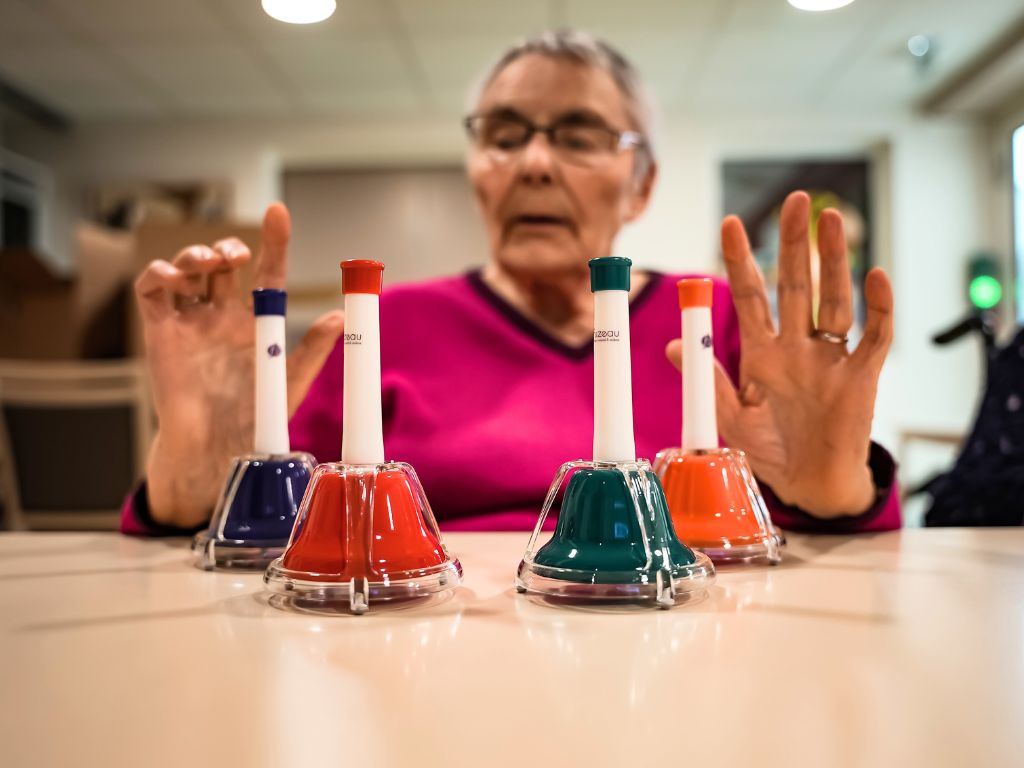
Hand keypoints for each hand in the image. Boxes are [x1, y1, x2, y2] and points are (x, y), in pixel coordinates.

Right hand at [135, 203, 343, 526]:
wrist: (217, 446)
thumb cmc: (255, 417)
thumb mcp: (290, 379)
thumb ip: (313, 348)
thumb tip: (339, 316)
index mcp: (257, 322)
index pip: (266, 272)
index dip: (273, 241)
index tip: (278, 212)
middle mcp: (222, 316)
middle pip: (222, 265)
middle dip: (227, 248)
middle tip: (235, 256)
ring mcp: (191, 321)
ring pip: (188, 270)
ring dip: (195, 254)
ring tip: (207, 262)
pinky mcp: (160, 331)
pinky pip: (152, 290)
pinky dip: (159, 273)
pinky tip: (175, 276)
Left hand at [667, 191, 893, 517]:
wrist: (808, 487)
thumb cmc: (770, 451)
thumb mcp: (730, 418)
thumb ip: (708, 381)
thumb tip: (671, 345)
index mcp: (762, 354)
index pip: (751, 297)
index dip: (741, 262)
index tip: (729, 223)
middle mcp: (797, 347)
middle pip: (795, 286)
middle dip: (793, 244)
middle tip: (794, 200)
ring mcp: (830, 358)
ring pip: (834, 300)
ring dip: (834, 261)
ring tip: (830, 221)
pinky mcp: (861, 377)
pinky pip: (875, 336)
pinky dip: (879, 306)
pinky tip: (876, 274)